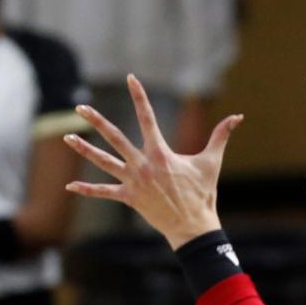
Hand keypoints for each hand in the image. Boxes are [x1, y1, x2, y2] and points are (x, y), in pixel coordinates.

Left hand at [64, 74, 242, 249]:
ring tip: (67, 138)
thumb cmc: (204, 194)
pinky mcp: (130, 198)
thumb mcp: (212, 162)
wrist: (194, 226)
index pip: (148, 117)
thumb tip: (238, 117)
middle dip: (96, 121)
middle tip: (80, 107)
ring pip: (103, 162)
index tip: (131, 78)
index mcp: (161, 153)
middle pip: (115, 138)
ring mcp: (134, 181)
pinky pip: (105, 193)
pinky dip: (88, 191)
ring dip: (84, 150)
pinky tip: (70, 187)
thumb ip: (221, 136)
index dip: (139, 96)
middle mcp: (143, 164)